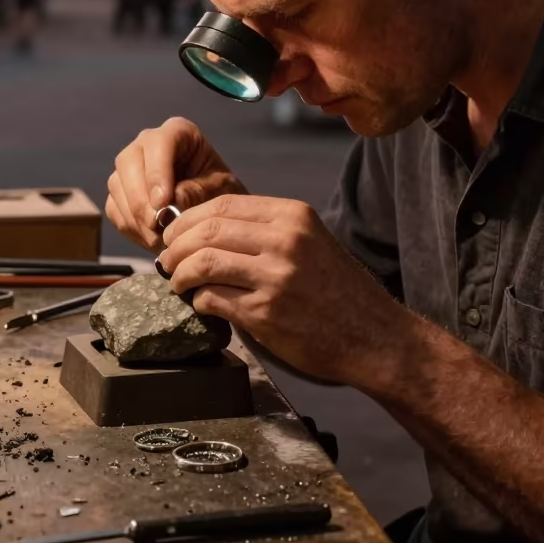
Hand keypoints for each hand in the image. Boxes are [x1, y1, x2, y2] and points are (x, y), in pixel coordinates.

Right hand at [105, 117, 247, 251]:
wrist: (213, 210)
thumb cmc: (221, 191)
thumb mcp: (221, 189)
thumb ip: (199, 192)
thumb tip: (172, 201)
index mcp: (178, 132)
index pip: (159, 143)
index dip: (157, 173)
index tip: (162, 203)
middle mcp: (148, 144)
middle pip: (128, 161)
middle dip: (140, 198)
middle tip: (155, 225)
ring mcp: (130, 167)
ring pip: (117, 185)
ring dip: (135, 217)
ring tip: (158, 240)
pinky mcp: (121, 192)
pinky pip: (114, 208)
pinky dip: (130, 227)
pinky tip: (151, 240)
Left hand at [158, 194, 405, 385]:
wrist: (374, 337)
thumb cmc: (338, 290)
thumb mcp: (309, 241)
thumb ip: (265, 231)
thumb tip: (206, 229)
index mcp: (292, 216)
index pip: (221, 205)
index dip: (188, 219)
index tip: (175, 234)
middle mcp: (284, 241)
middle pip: (205, 231)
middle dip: (176, 246)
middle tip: (168, 261)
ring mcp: (274, 278)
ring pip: (202, 263)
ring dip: (180, 275)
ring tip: (179, 284)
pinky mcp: (266, 314)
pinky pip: (212, 299)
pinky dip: (198, 301)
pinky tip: (203, 304)